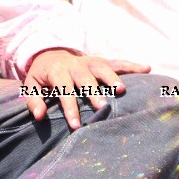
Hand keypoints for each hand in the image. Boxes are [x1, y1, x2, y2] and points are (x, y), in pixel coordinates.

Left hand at [22, 49, 149, 129]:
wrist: (50, 53)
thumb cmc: (43, 76)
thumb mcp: (31, 84)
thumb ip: (33, 100)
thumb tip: (39, 115)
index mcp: (58, 72)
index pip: (65, 90)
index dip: (70, 107)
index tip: (76, 125)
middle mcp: (76, 65)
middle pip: (86, 79)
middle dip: (94, 93)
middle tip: (102, 107)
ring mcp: (90, 61)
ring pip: (103, 67)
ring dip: (112, 77)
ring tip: (122, 90)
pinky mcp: (100, 60)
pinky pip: (117, 62)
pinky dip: (132, 65)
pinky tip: (147, 68)